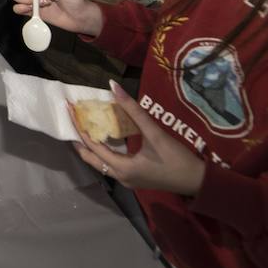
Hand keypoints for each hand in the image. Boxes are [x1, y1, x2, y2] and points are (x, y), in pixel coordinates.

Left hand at [70, 81, 206, 196]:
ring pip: (100, 163)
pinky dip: (103, 151)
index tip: (69, 110)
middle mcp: (120, 177)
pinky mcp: (134, 179)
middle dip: (79, 139)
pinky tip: (104, 138)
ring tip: (83, 126)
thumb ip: (133, 110)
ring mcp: (127, 180)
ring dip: (91, 146)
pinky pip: (111, 165)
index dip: (79, 127)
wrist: (198, 181)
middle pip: (91, 159)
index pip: (92, 146)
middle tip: (72, 119)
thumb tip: (114, 86)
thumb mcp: (154, 133)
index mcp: (122, 168)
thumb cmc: (177, 158)